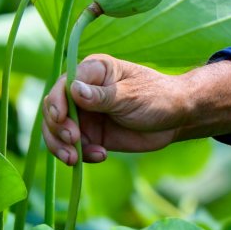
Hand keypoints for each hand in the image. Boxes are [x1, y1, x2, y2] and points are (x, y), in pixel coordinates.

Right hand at [41, 54, 185, 165]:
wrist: (177, 118)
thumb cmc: (158, 97)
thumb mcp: (131, 95)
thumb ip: (102, 96)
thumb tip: (73, 89)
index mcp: (93, 71)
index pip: (63, 85)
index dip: (57, 102)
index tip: (61, 119)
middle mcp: (83, 91)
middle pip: (53, 110)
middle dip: (57, 129)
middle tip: (73, 142)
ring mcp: (85, 114)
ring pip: (58, 131)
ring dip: (62, 146)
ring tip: (75, 158)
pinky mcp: (91, 134)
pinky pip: (75, 146)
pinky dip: (81, 154)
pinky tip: (100, 156)